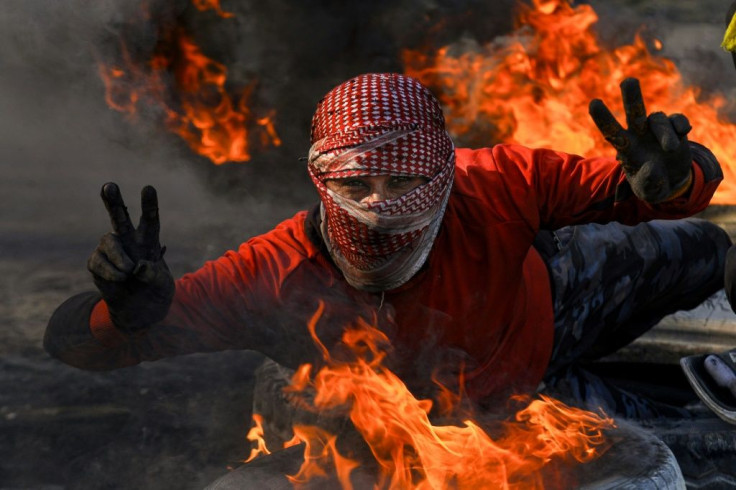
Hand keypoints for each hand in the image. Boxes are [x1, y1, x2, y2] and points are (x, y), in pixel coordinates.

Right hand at [87, 183, 174, 330]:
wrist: (139, 310)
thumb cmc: (155, 291)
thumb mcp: (163, 284)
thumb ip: (154, 275)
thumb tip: (138, 267)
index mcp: (149, 240)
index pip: (150, 219)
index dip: (149, 204)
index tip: (148, 188)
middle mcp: (128, 240)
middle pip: (119, 216)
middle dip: (112, 201)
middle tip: (109, 185)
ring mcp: (110, 250)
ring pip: (108, 241)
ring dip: (119, 257)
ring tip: (129, 273)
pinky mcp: (96, 262)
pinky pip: (99, 262)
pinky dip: (110, 273)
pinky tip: (120, 280)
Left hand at [589, 78, 692, 202]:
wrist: (671, 181)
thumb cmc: (652, 185)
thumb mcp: (648, 191)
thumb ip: (648, 183)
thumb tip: (653, 168)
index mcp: (625, 147)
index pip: (611, 130)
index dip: (603, 117)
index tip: (594, 102)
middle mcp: (638, 133)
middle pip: (634, 111)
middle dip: (631, 96)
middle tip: (628, 81)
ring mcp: (656, 129)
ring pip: (658, 119)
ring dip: (665, 133)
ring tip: (670, 149)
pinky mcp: (675, 128)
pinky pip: (677, 120)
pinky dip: (680, 126)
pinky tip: (683, 133)